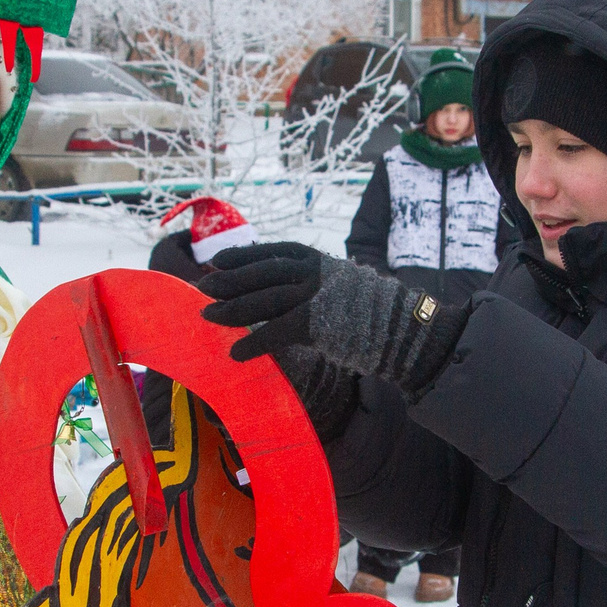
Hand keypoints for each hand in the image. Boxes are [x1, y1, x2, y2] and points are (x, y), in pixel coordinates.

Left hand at [202, 243, 470, 393]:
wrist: (403, 328)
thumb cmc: (370, 311)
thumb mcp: (338, 283)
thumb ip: (310, 282)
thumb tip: (278, 289)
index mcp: (317, 259)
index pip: (272, 252)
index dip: (243, 256)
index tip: (218, 261)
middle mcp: (313, 272)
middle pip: (261, 273)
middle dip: (229, 281)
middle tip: (203, 290)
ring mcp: (315, 295)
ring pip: (263, 300)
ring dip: (232, 310)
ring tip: (208, 317)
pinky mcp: (317, 322)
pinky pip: (276, 331)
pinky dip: (254, 343)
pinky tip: (236, 354)